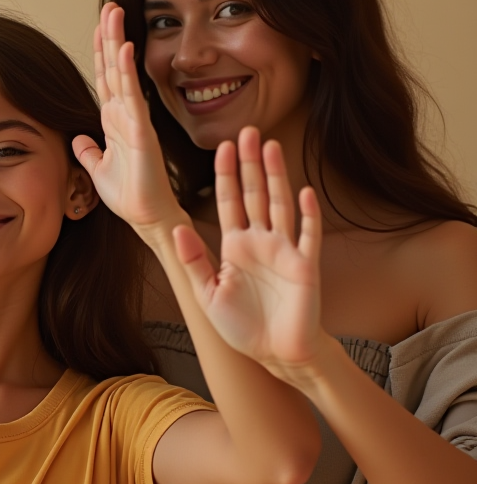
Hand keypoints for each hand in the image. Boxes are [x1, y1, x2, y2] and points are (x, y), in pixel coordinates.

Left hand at [72, 4, 184, 241]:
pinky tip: (123, 48)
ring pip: (122, 73)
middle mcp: (125, 115)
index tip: (99, 27)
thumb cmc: (128, 194)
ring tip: (114, 13)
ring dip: (117, 42)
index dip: (102, 53)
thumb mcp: (97, 169)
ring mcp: (134, 120)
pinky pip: (132, 96)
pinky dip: (126, 71)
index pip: (106, 79)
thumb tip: (78, 138)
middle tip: (109, 7)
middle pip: (114, 67)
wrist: (146, 217)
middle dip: (110, 37)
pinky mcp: (142, 131)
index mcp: (114, 121)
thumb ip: (88, 152)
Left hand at [174, 128, 324, 377]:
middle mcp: (260, 242)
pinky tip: (303, 193)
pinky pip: (307, 235)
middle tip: (247, 130)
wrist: (276, 353)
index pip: (228, 202)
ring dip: (275, 176)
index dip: (226, 175)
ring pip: (279, 204)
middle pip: (254, 194)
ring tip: (270, 147)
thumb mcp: (208, 294)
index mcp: (234, 246)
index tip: (221, 147)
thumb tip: (176, 228)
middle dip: (249, 164)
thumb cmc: (242, 326)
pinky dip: (306, 215)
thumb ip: (194, 262)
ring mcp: (284, 251)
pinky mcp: (305, 266)